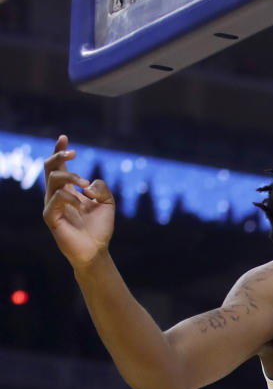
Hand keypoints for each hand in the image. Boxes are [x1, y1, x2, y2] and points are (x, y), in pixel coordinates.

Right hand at [43, 134, 116, 268]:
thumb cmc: (99, 228)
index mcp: (67, 190)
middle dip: (60, 156)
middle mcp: (56, 195)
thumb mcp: (107, 202)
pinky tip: (82, 206)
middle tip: (75, 155)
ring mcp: (51, 206)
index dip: (59, 150)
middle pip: (49, 168)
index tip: (65, 138)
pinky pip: (56, 199)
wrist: (96, 251)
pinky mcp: (51, 218)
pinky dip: (70, 198)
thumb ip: (102, 187)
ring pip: (54, 180)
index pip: (58, 166)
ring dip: (72, 178)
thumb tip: (88, 184)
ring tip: (86, 187)